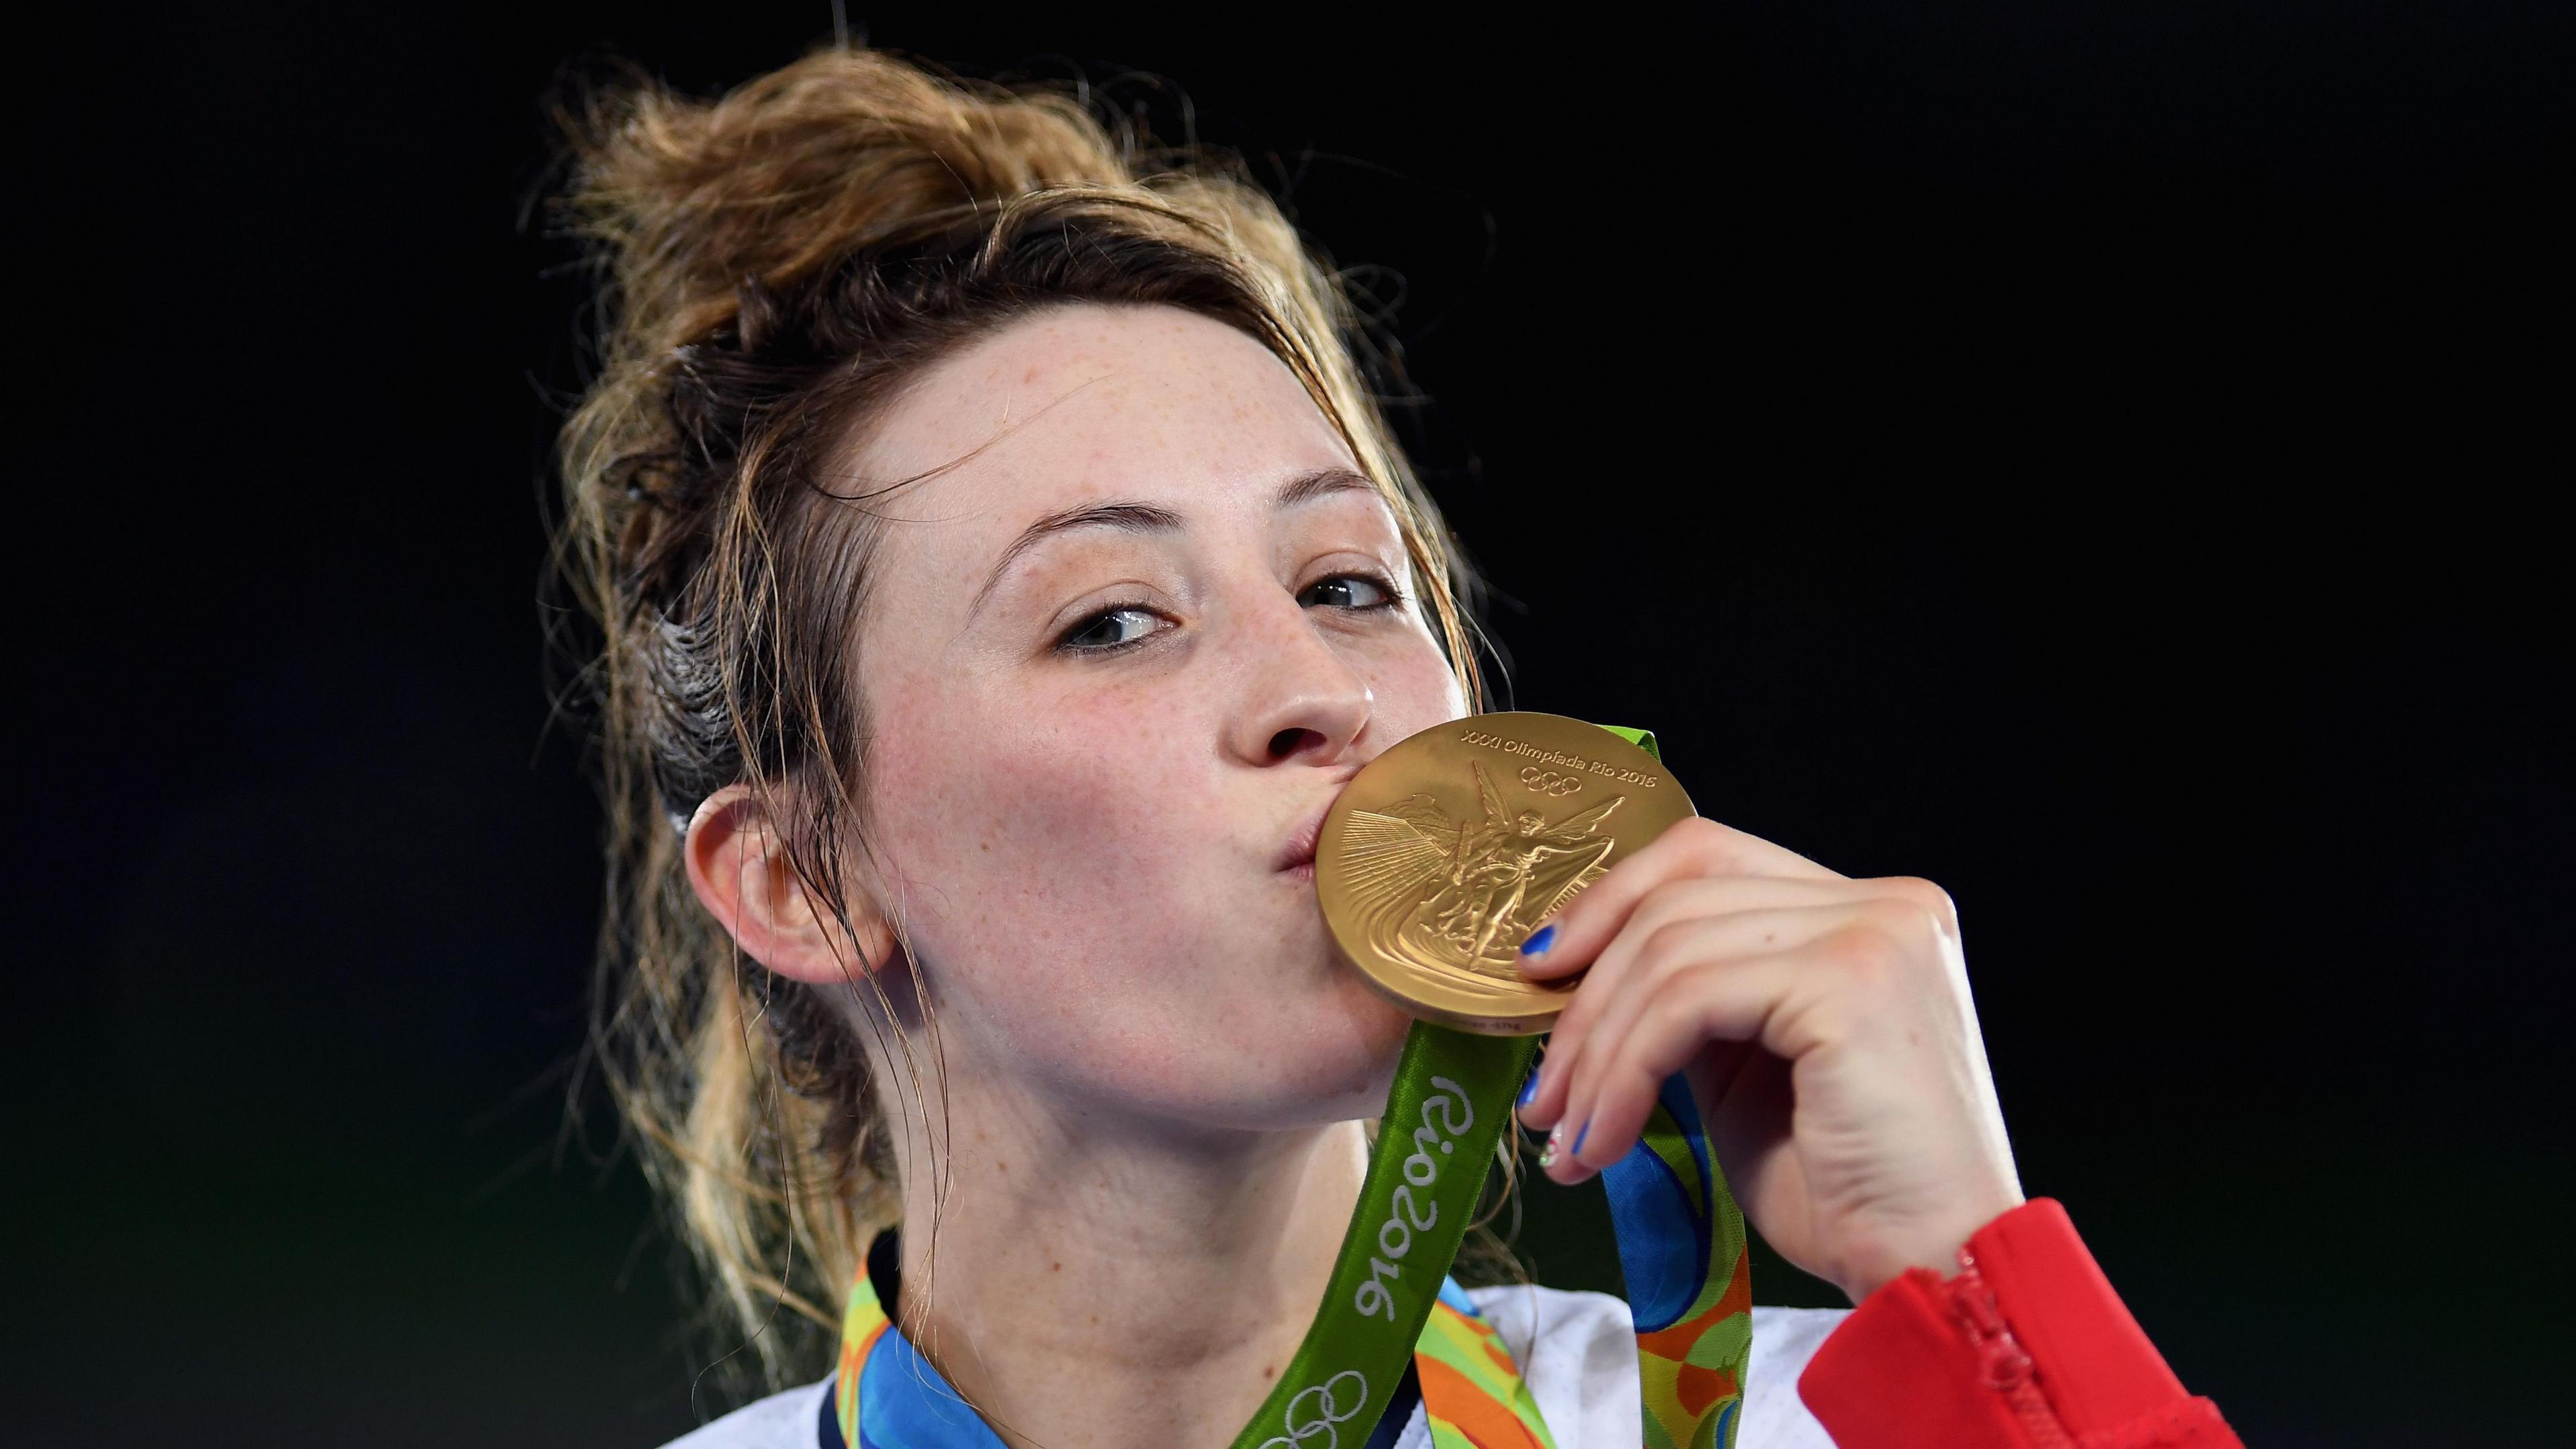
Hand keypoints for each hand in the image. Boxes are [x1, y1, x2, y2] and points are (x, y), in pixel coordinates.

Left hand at [1514, 817, 2023, 1301]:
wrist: (1934, 1272)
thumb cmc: (1850, 1193)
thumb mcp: (1751, 1072)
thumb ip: (1696, 1002)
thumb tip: (1583, 975)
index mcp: (1870, 912)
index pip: (1710, 856)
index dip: (1611, 901)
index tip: (1543, 972)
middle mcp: (1884, 903)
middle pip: (1679, 897)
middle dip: (1587, 996)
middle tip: (1543, 1090)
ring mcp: (1874, 931)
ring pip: (1671, 951)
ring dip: (1595, 1053)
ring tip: (1566, 1134)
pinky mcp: (1849, 980)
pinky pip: (1687, 1003)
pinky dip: (1624, 1074)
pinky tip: (1604, 1141)